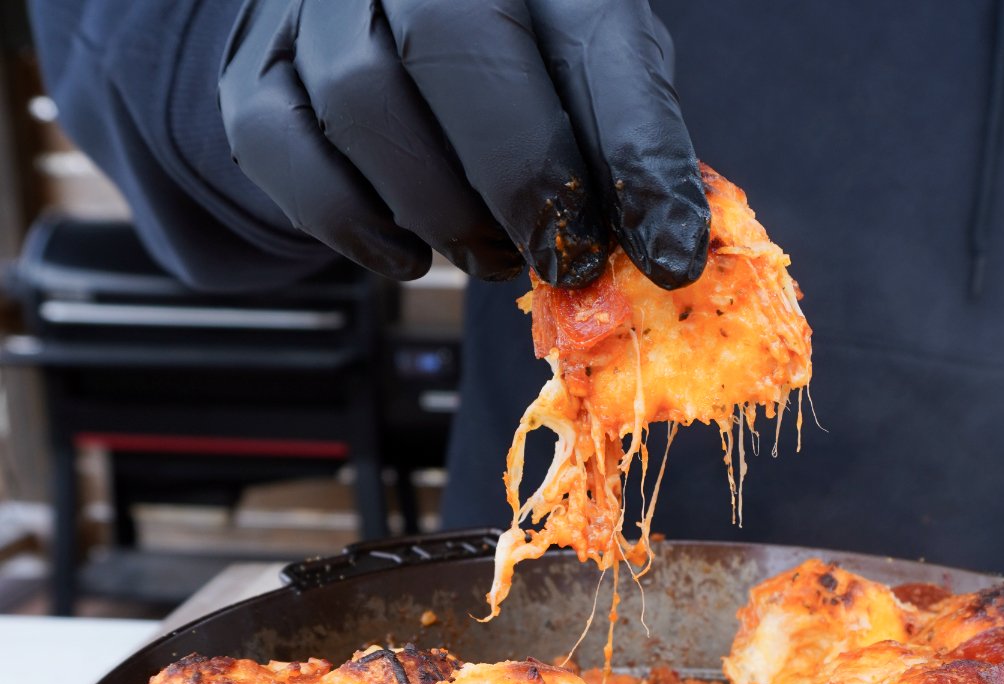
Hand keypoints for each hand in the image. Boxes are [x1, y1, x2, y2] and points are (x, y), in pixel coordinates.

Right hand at [218, 0, 709, 287]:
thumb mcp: (580, 76)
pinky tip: (409, 253)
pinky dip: (358, 229)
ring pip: (364, 105)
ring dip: (445, 212)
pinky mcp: (253, 75)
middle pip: (451, 38)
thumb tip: (666, 248)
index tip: (670, 248)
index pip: (590, 28)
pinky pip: (288, 155)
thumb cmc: (504, 66)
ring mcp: (312, 4)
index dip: (636, 143)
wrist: (367, 36)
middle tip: (562, 258)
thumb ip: (617, 140)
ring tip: (492, 254)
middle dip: (522, 177)